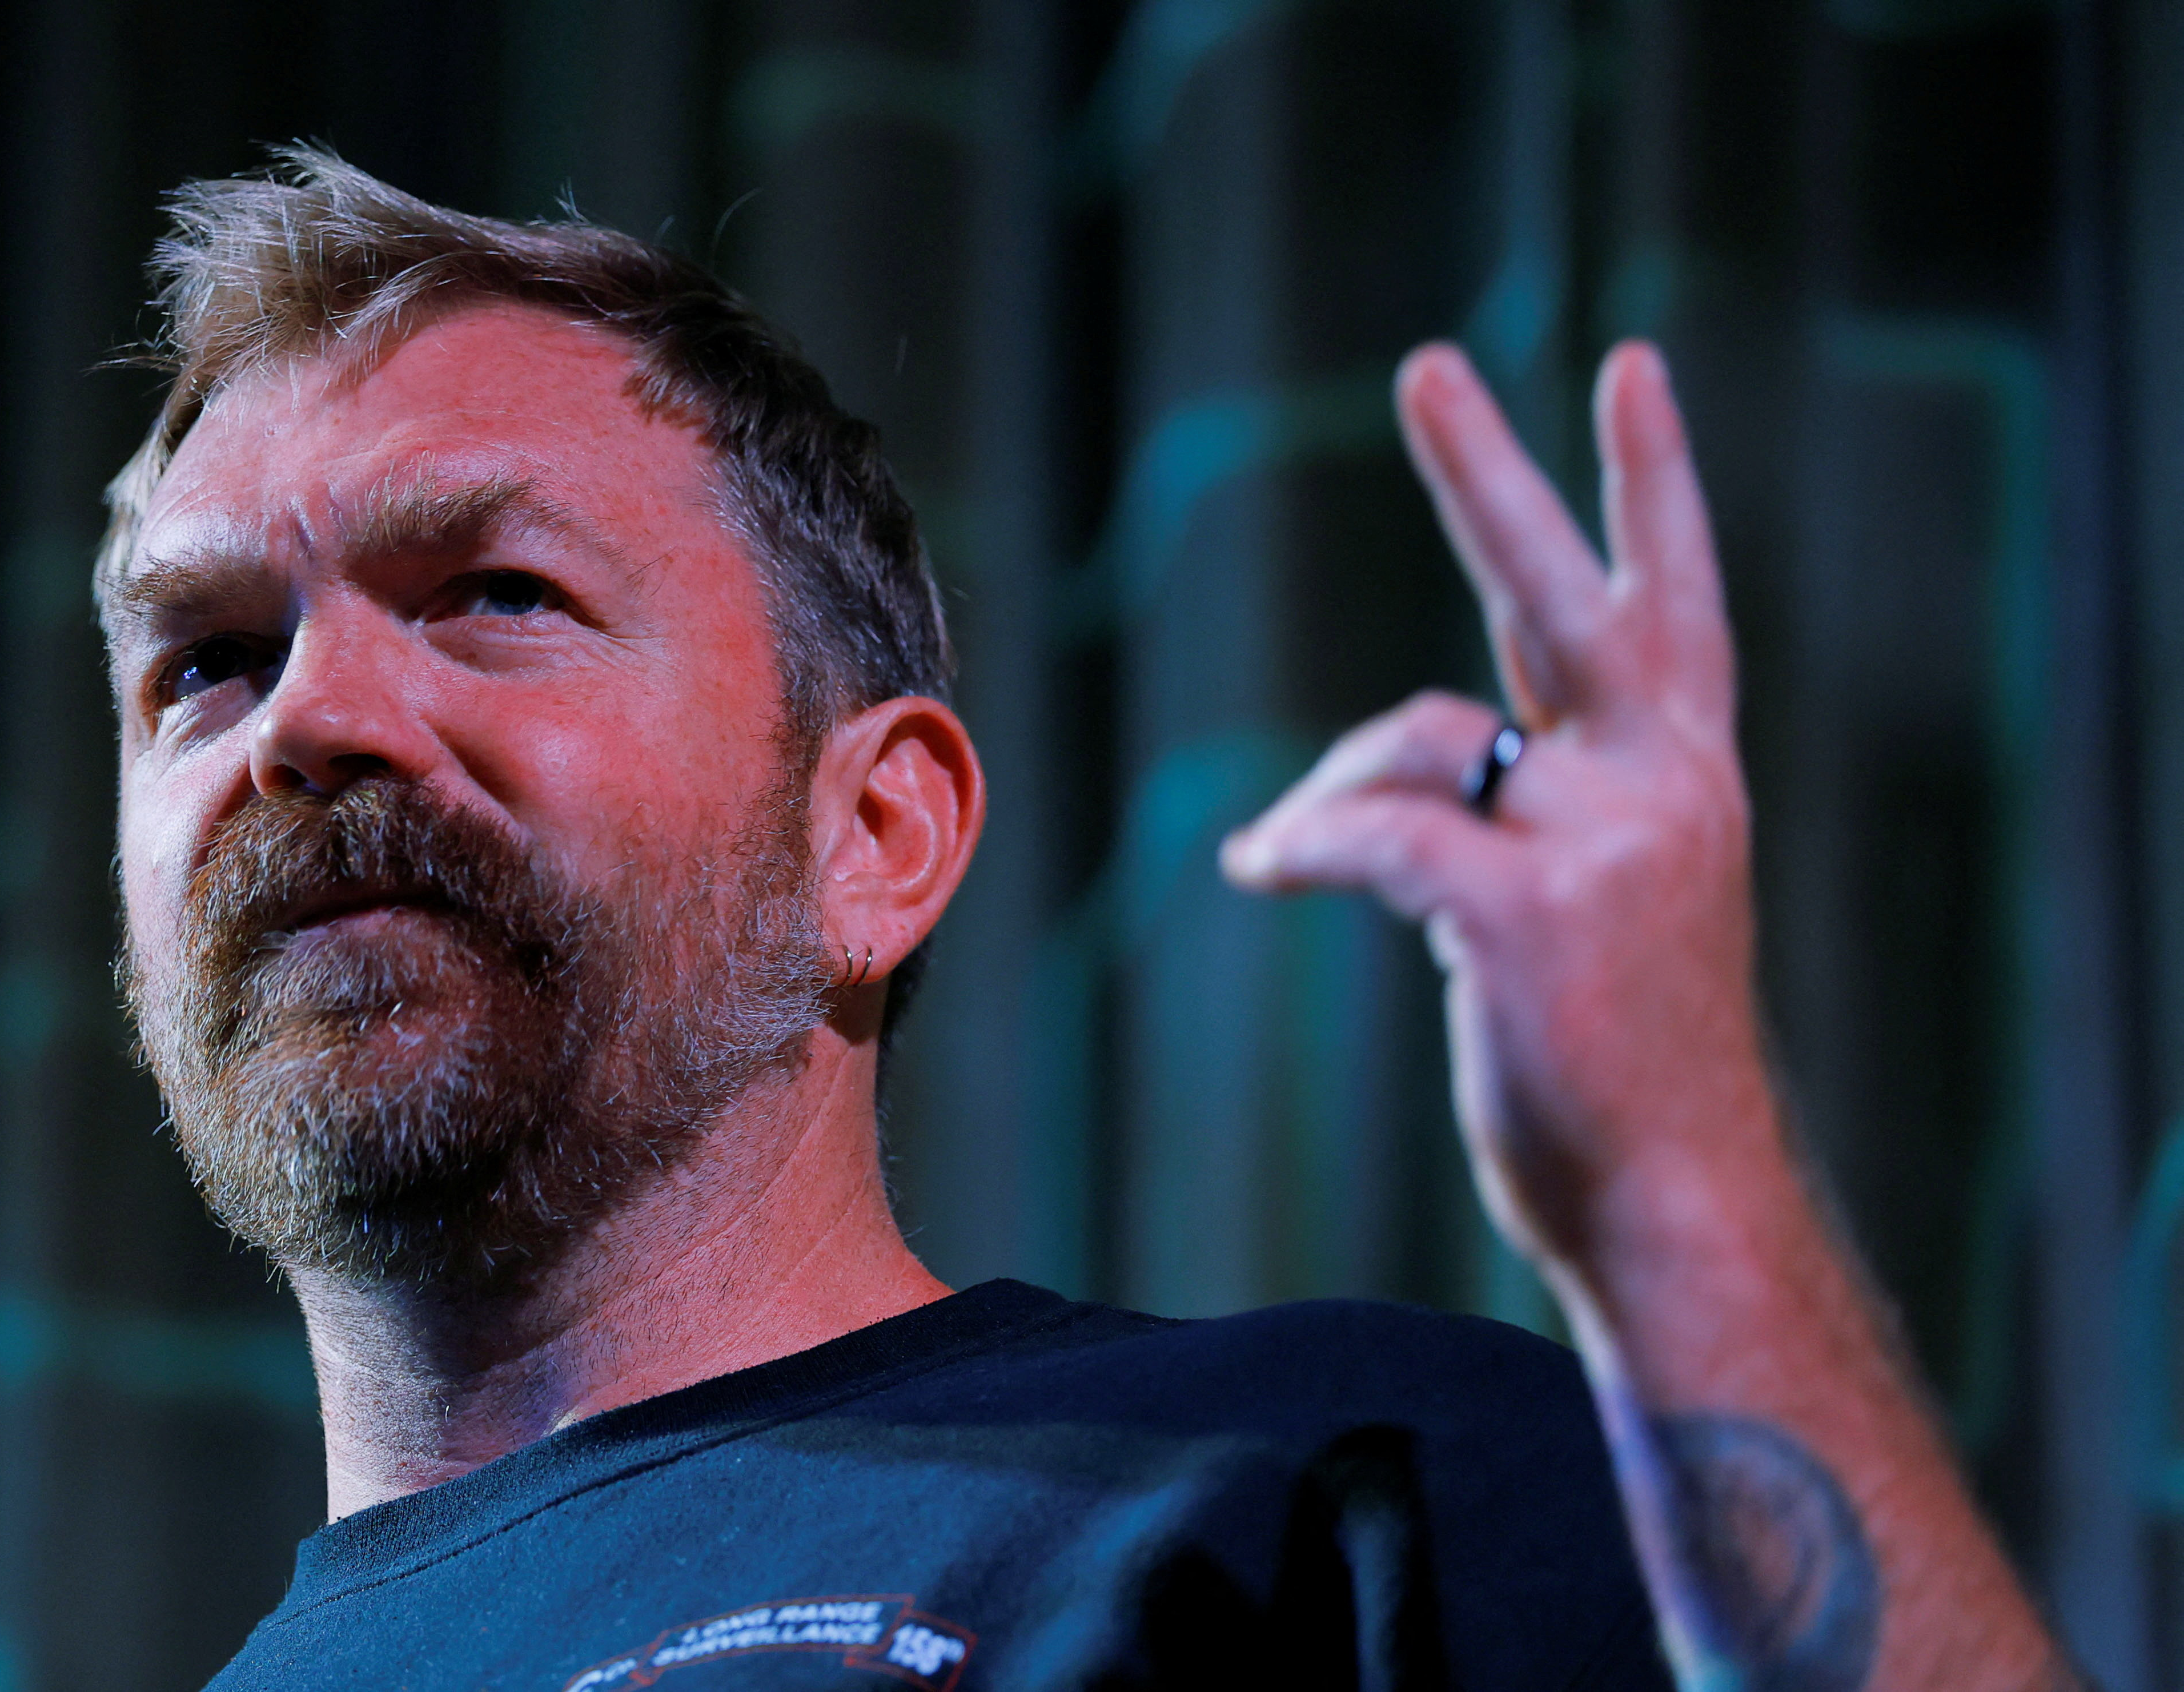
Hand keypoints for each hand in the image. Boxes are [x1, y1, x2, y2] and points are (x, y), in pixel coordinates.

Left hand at [1221, 341, 1771, 1268]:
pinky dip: (1304, 843)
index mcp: (1685, 778)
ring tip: (1280, 848)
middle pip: (1559, 590)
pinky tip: (1260, 866)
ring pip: (1415, 740)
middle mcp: (1660, 783)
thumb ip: (1539, 816)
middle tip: (1427, 368)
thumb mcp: (1606, 916)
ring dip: (1332, 788)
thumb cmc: (1627, 1076)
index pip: (1669, 600)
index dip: (1648, 486)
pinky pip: (1372, 834)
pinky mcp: (1531, 909)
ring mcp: (1604, 839)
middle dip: (1489, 472)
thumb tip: (1409, 781)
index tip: (1630, 368)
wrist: (1679, 1210)